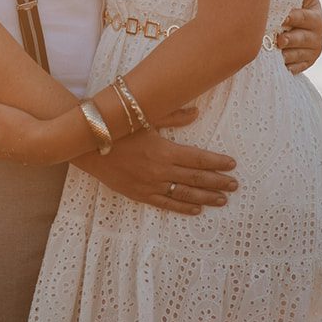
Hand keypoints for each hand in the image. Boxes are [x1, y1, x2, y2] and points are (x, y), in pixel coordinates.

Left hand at [0, 89, 59, 163]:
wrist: (49, 143)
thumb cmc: (22, 125)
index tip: (0, 105)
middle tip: (11, 111)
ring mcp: (13, 157)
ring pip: (7, 137)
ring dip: (11, 128)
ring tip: (23, 119)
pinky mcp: (27, 158)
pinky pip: (20, 144)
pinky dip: (23, 137)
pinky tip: (33, 129)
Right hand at [75, 126, 237, 214]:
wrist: (87, 145)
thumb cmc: (117, 127)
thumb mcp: (145, 116)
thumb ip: (173, 115)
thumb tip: (197, 112)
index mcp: (164, 150)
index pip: (198, 158)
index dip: (217, 162)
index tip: (232, 164)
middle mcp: (160, 170)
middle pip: (195, 178)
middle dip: (217, 181)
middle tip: (235, 185)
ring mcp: (150, 185)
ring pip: (184, 194)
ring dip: (205, 197)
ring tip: (222, 199)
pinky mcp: (139, 194)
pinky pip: (166, 204)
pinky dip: (182, 208)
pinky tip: (197, 209)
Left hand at [276, 0, 321, 74]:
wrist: (299, 31)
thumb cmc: (297, 7)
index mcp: (316, 19)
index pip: (305, 18)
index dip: (294, 17)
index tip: (284, 16)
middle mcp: (317, 37)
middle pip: (302, 40)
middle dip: (289, 39)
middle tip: (278, 39)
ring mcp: (311, 53)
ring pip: (296, 55)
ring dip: (285, 54)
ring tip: (274, 51)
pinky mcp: (304, 65)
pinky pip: (295, 68)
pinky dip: (286, 66)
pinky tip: (277, 64)